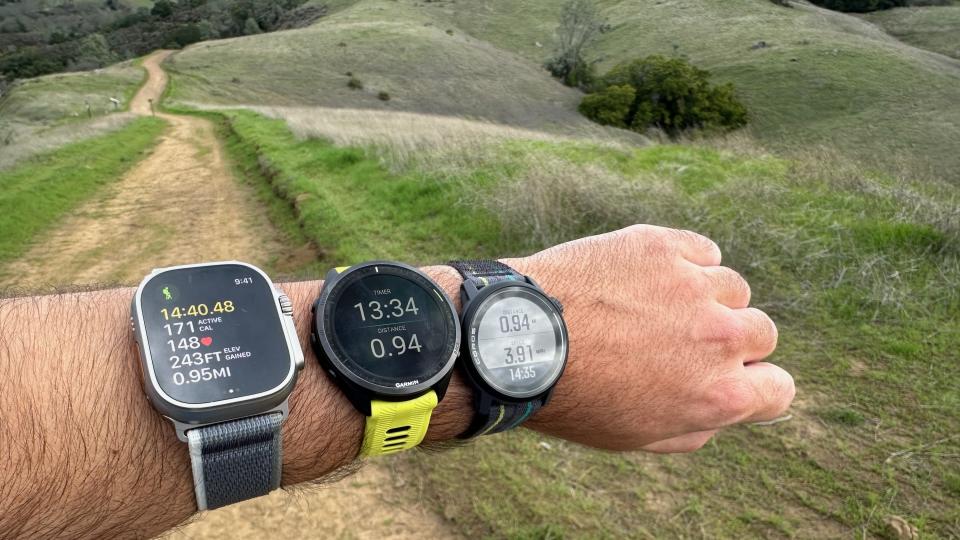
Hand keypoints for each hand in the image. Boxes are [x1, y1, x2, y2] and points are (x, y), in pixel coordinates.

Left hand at [507, 225, 794, 451]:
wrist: (520, 340)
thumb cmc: (575, 397)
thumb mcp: (638, 437)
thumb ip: (698, 426)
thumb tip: (727, 408)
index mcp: (719, 394)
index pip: (780, 388)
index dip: (756, 385)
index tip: (731, 378)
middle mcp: (719, 338)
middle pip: (762, 332)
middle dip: (732, 341)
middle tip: (684, 342)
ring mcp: (694, 285)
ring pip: (732, 287)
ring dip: (707, 299)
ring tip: (657, 308)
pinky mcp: (663, 246)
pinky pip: (703, 251)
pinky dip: (688, 262)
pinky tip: (653, 276)